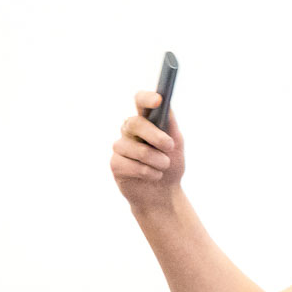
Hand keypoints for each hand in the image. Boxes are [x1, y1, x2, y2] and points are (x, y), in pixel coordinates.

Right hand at [110, 90, 185, 210]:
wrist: (164, 193)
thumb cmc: (170, 164)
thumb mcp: (176, 143)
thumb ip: (170, 124)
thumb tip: (165, 105)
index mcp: (145, 120)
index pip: (140, 101)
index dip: (147, 98)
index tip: (159, 100)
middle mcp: (129, 130)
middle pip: (136, 123)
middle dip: (157, 137)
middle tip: (170, 147)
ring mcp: (120, 146)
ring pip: (138, 149)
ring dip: (158, 161)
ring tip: (163, 166)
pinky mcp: (115, 164)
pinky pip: (133, 166)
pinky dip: (150, 173)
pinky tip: (153, 176)